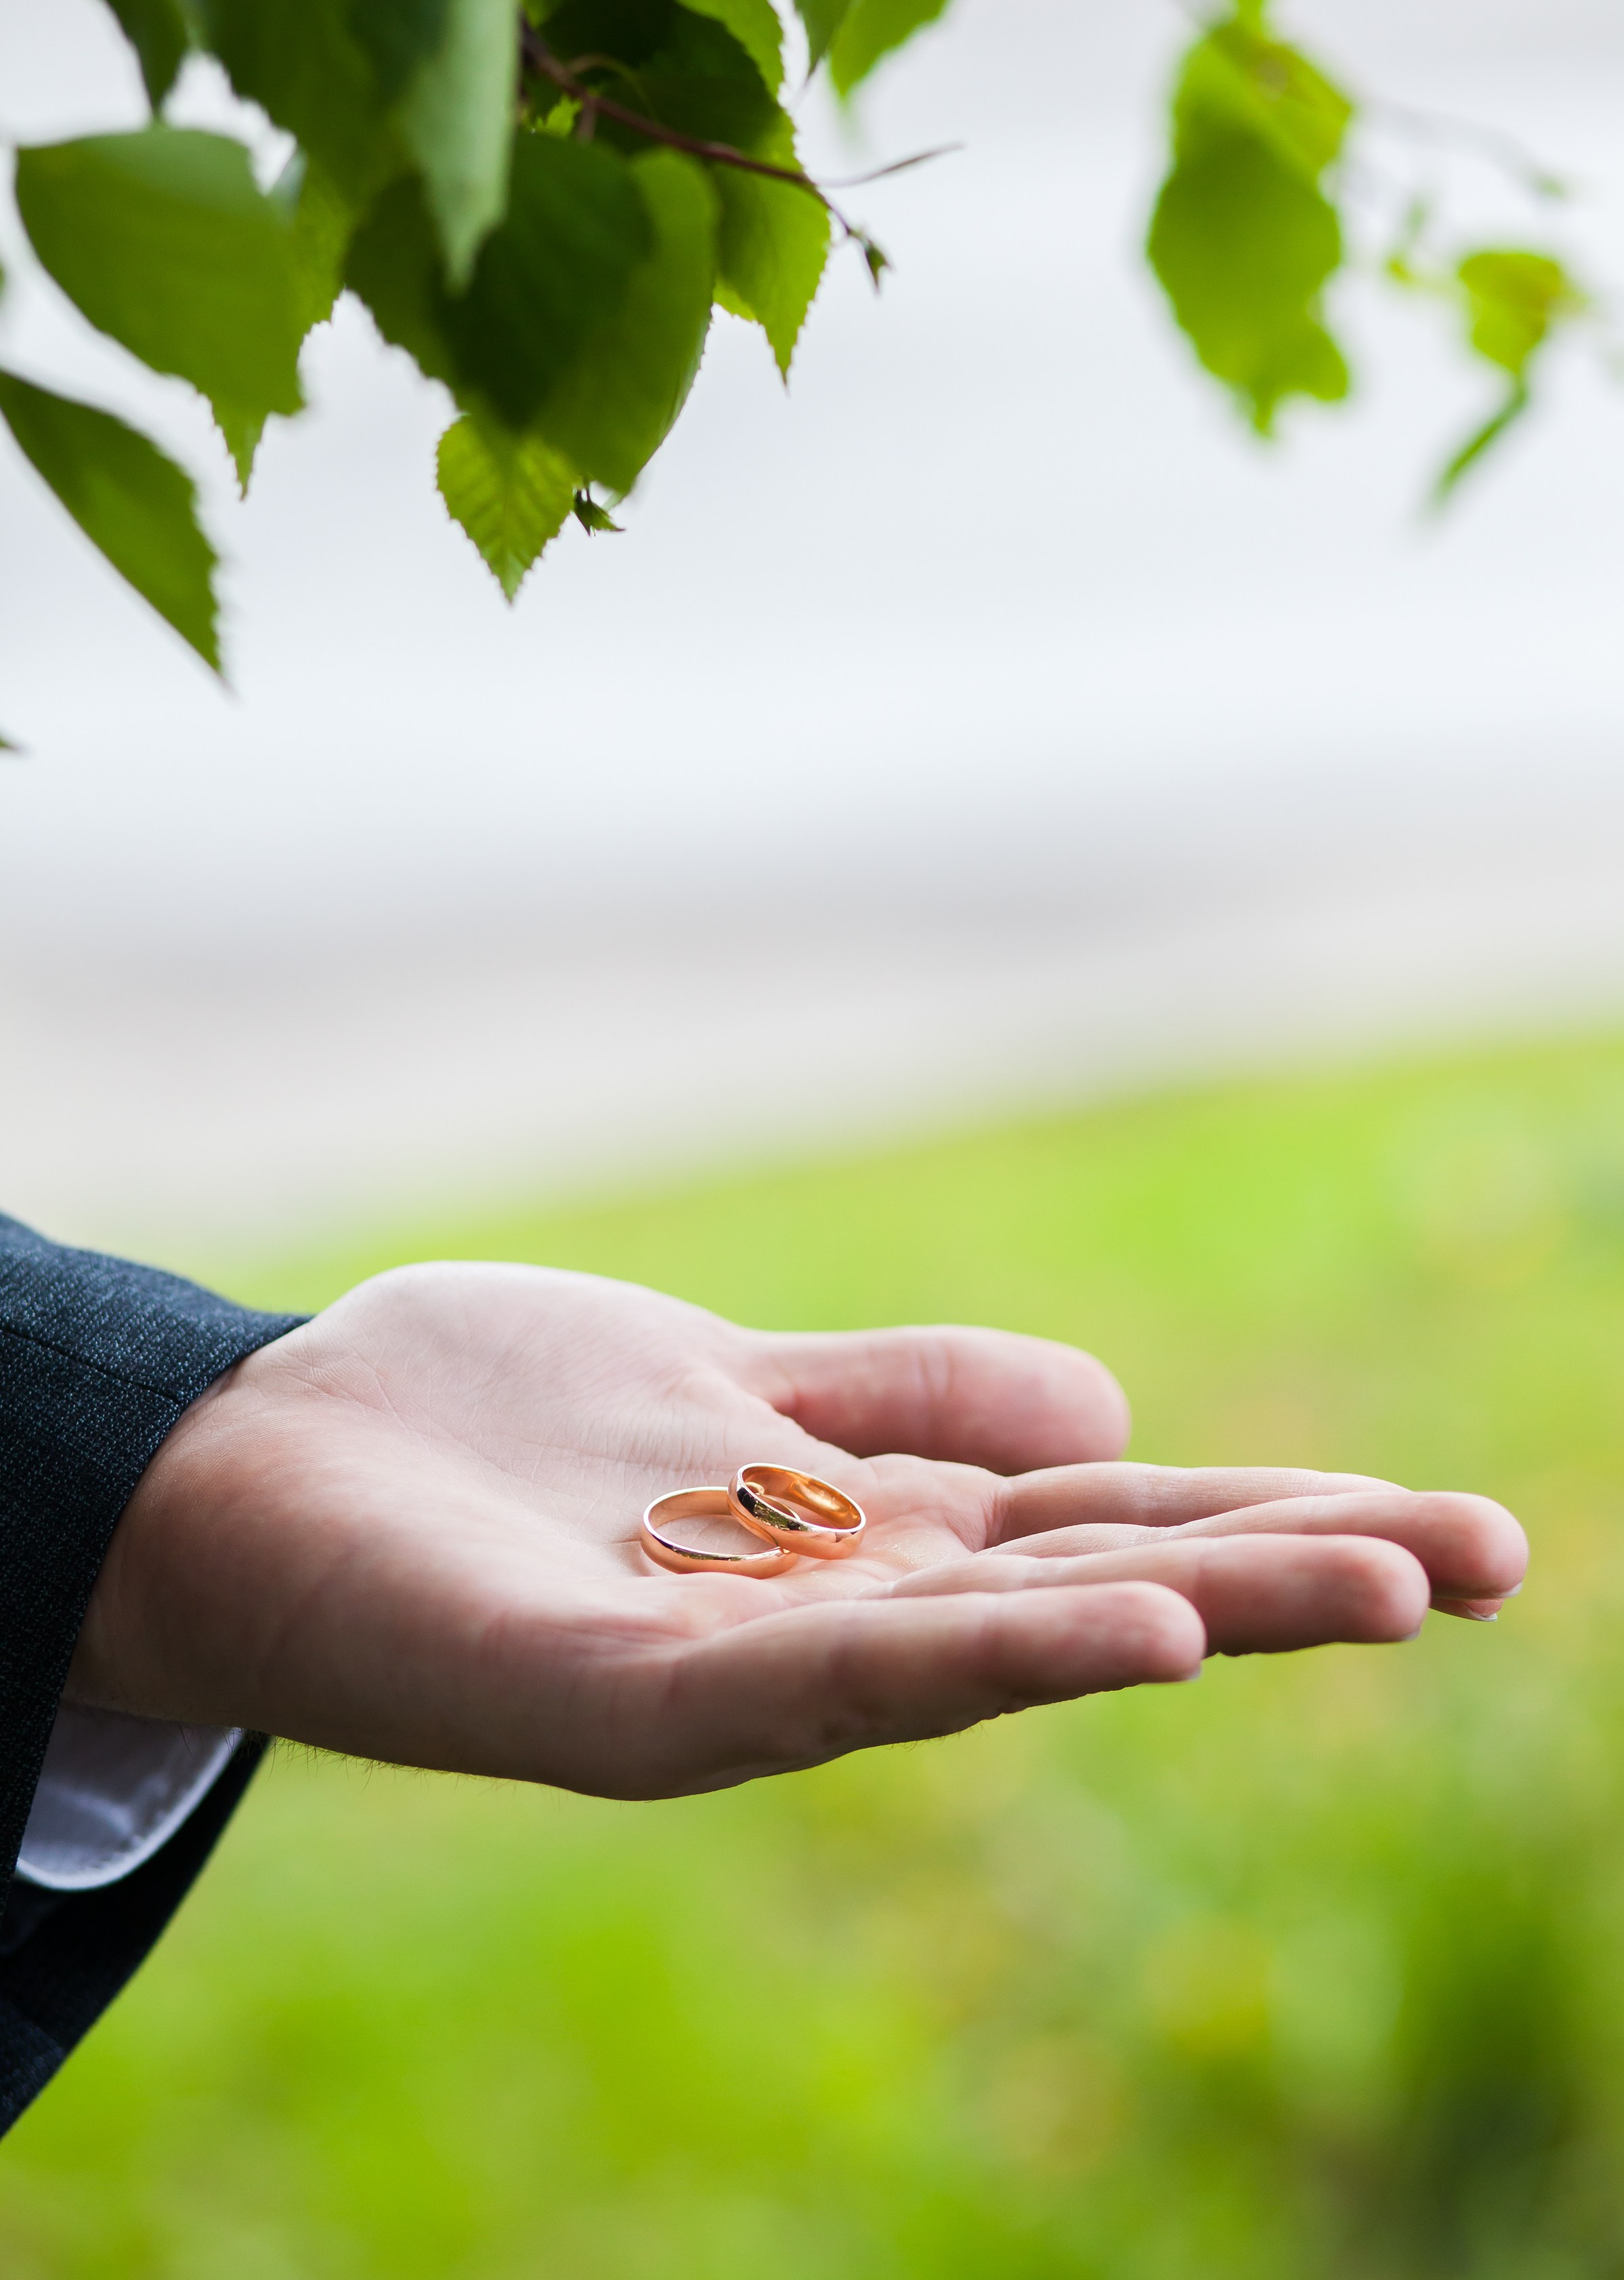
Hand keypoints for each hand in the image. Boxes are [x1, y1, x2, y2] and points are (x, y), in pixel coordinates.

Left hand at [68, 1265, 1527, 1797]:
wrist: (252, 1474)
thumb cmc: (488, 1429)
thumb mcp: (736, 1384)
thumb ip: (908, 1401)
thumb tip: (1113, 1413)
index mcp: (861, 1533)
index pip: (1102, 1515)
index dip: (1272, 1515)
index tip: (1449, 1525)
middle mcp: (824, 1611)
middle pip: (1083, 1580)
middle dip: (1282, 1571)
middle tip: (1487, 1560)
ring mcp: (727, 1661)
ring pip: (985, 1640)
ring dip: (1174, 1610)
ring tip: (1354, 1590)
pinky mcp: (608, 1687)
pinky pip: (805, 1678)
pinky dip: (962, 1656)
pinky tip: (1105, 1625)